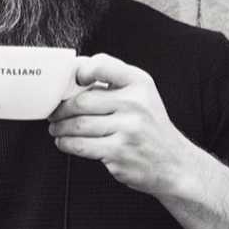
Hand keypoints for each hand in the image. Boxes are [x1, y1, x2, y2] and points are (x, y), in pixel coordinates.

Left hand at [48, 53, 197, 197]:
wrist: (175, 164)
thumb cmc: (150, 127)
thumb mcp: (141, 95)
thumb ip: (112, 83)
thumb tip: (73, 74)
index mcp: (139, 83)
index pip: (102, 65)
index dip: (80, 71)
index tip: (73, 81)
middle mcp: (135, 104)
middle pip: (81, 101)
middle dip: (60, 109)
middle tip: (54, 112)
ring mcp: (128, 129)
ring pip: (77, 125)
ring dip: (59, 127)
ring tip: (56, 128)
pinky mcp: (119, 152)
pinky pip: (81, 145)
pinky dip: (66, 143)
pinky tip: (64, 141)